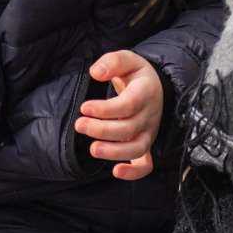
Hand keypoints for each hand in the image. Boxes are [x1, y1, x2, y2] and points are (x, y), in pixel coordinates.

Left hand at [76, 50, 162, 180]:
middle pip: (128, 128)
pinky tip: (116, 172)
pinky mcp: (145, 143)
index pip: (128, 105)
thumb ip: (112, 62)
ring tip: (92, 149)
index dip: (106, 110)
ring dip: (114, 152)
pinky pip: (146, 164)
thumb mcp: (127, 59)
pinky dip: (134, 173)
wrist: (153, 86)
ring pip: (136, 148)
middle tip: (79, 124)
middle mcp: (149, 115)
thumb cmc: (135, 74)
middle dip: (101, 130)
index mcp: (146, 92)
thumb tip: (96, 72)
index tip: (85, 108)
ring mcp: (149, 132)